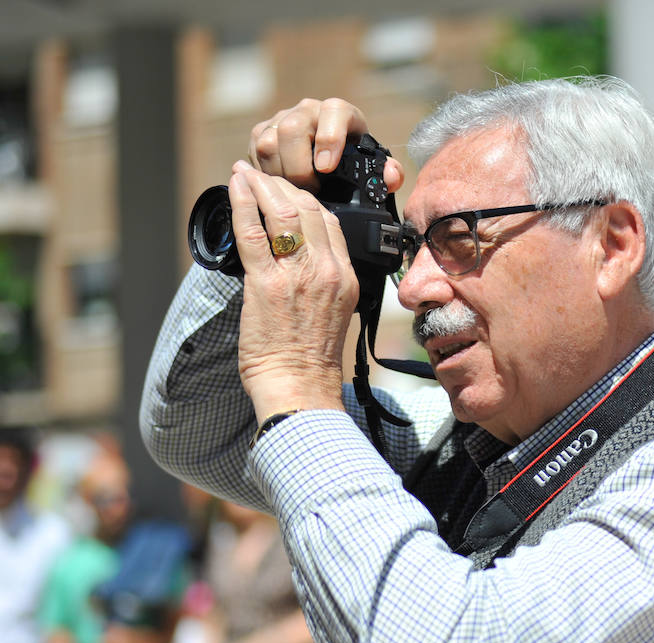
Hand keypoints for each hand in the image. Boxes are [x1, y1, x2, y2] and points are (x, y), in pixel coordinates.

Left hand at [228, 163, 355, 420]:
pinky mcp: (266, 282)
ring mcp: (297, 275)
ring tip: (245, 173)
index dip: (307, 199)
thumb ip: (323, 280)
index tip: (287, 191)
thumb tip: (296, 257)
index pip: (331, 222)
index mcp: (345, 278)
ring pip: (282, 211)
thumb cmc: (310, 357)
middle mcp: (326, 271)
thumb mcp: (334, 312)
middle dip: (282, 184)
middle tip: (261, 175)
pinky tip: (234, 186)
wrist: (299, 385)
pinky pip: (252, 230)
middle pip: (308, 208)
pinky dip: (241, 202)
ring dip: (260, 185)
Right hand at [249, 97, 403, 192]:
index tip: (327, 168)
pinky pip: (255, 150)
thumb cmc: (353, 162)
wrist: (329, 155)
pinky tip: (281, 187)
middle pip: (292, 129)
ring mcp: (281, 119)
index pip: (334, 112)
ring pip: (269, 141)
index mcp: (340, 113)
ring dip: (281, 173)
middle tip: (312, 191)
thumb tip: (391, 176)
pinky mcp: (262, 132)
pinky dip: (266, 172)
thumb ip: (389, 173)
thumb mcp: (375, 168)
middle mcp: (308, 110)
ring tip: (297, 192)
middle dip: (300, 167)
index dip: (329, 139)